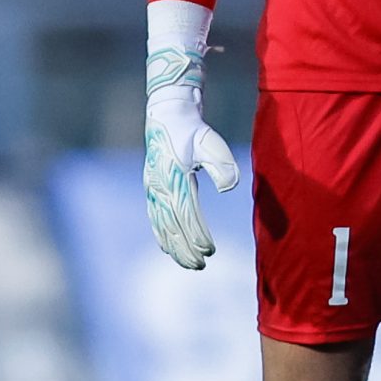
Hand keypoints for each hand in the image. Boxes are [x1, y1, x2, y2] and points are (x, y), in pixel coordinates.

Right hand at [143, 44, 239, 269]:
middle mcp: (159, 185)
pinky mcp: (152, 188)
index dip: (197, 234)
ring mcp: (152, 188)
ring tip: (190, 264)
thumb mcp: (211, 143)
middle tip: (202, 266)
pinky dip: (161, 236)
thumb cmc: (194, 130)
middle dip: (186, 249)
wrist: (168, 114)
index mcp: (174, 177)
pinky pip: (154, 218)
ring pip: (162, 225)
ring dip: (175, 247)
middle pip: (172, 226)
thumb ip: (222, 165)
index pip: (187, 213)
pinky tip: (168, 249)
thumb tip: (228, 188)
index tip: (210, 251)